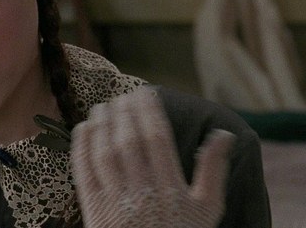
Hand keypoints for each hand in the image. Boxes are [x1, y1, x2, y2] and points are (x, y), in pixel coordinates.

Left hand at [71, 87, 235, 227]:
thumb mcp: (207, 209)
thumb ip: (213, 170)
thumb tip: (224, 135)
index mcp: (171, 188)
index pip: (157, 139)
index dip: (149, 111)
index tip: (144, 92)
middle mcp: (143, 193)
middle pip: (130, 142)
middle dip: (124, 114)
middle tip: (121, 95)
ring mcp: (116, 202)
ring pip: (106, 154)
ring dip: (102, 126)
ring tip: (103, 107)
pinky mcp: (94, 212)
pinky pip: (85, 174)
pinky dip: (81, 149)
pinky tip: (83, 129)